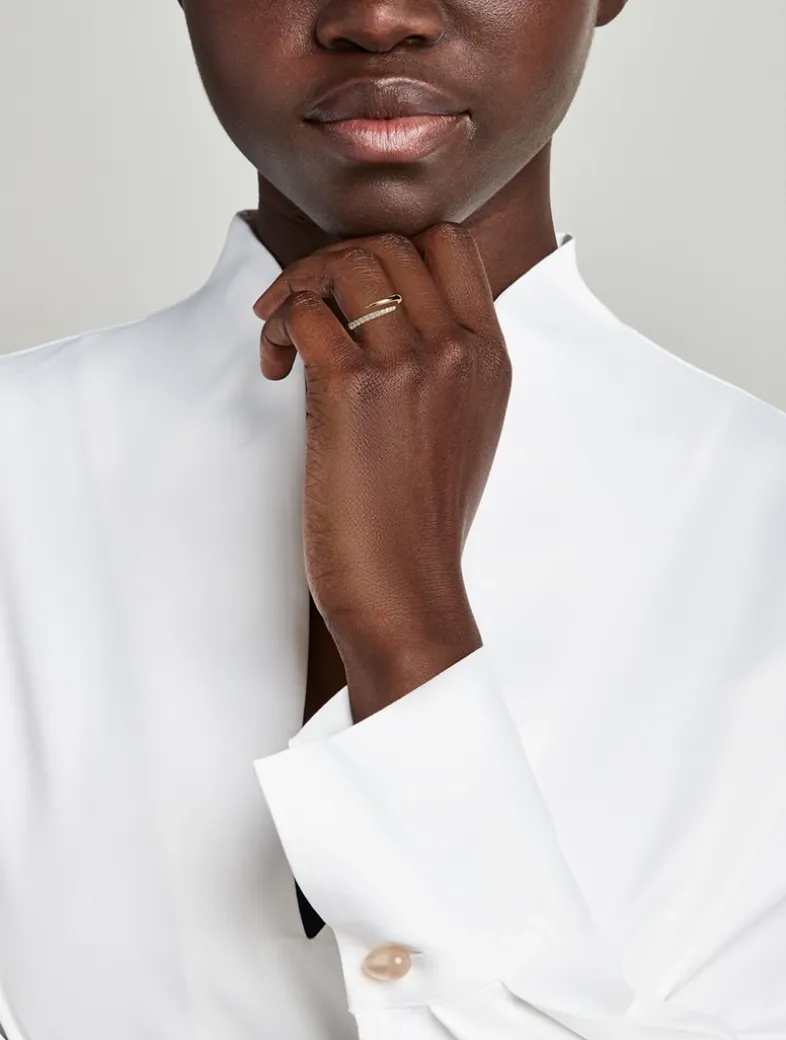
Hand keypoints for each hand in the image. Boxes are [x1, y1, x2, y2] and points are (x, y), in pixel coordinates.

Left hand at [253, 224, 511, 718]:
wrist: (409, 592)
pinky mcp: (354, 391)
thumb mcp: (462, 429)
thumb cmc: (422, 523)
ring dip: (298, 288)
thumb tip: (386, 315)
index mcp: (489, 355)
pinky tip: (274, 370)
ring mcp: (410, 366)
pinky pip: (304, 314)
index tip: (353, 291)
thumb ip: (444, 363)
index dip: (390, 247)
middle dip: (330, 264)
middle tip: (300, 308)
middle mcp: (457, 349)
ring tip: (282, 341)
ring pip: (347, 265)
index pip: (449, 242)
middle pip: (390, 243)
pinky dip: (278, 327)